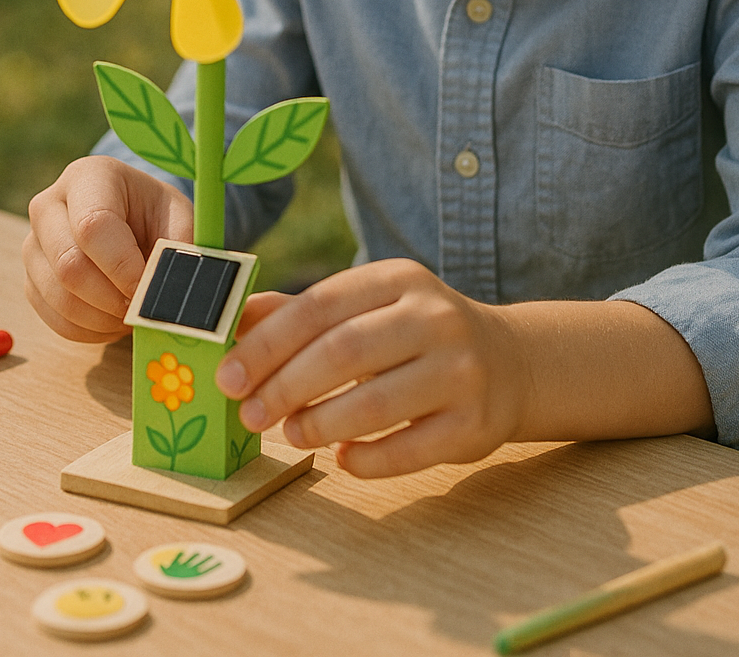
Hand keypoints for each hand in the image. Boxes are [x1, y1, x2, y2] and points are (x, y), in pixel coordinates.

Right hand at [23, 156, 192, 342]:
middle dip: (112, 298)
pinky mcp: (31, 280)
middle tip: (142, 306)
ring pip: (59, 297)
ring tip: (133, 312)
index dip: (122, 266)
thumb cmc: (156, 214)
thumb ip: (178, 248)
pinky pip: (54, 319)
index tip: (148, 289)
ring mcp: (33, 245)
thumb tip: (170, 295)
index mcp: (88, 176)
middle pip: (68, 265)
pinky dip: (90, 330)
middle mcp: (48, 205)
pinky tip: (114, 320)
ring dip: (103, 318)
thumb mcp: (178, 216)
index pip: (93, 226)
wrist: (132, 219)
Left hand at [216, 259, 523, 477]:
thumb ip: (302, 312)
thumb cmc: (415, 333)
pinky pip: (408, 450)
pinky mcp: (473, 423)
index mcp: (399, 278)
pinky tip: (343, 458)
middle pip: (343, 351)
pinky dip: (366, 460)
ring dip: (320, 425)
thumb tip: (234, 321)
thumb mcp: (367, 305)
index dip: (268, 343)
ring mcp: (459, 370)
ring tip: (292, 433)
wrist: (509, 362)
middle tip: (250, 414)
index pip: (320, 305)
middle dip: (285, 387)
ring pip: (374, 404)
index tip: (229, 376)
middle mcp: (435, 316)